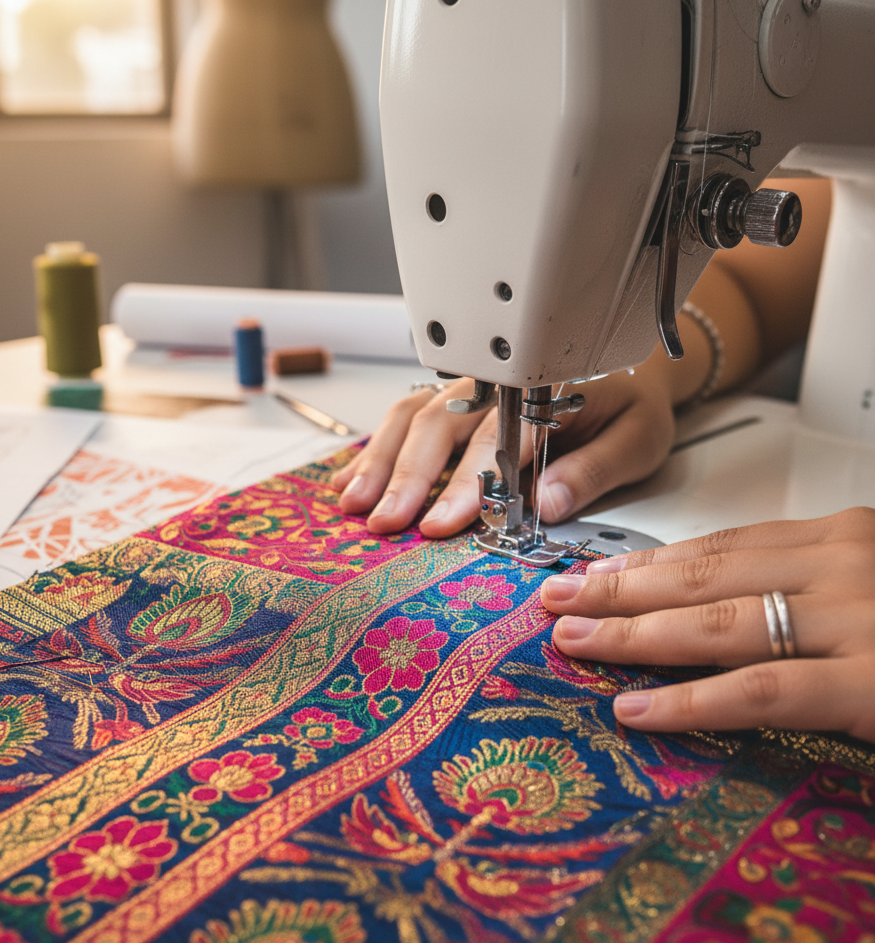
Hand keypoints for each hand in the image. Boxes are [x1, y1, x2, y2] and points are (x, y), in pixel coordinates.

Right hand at [331, 349, 678, 536]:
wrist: (628, 374)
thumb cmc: (630, 408)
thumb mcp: (638, 438)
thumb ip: (595, 469)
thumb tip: (545, 504)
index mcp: (545, 392)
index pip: (495, 439)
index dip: (463, 484)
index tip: (439, 524)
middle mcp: (496, 386)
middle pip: (439, 424)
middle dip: (405, 476)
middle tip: (383, 520)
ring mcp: (469, 388)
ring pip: (412, 416)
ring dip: (378, 460)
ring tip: (352, 502)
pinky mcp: (453, 400)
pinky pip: (406, 416)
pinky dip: (375, 447)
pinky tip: (349, 477)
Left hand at [540, 507, 874, 741]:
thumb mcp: (866, 595)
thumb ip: (803, 594)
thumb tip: (720, 609)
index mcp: (840, 542)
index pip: (721, 549)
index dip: (646, 563)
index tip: (591, 575)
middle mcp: (843, 566)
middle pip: (703, 577)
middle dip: (618, 591)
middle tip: (557, 601)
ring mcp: (859, 621)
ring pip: (718, 624)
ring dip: (633, 635)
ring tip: (575, 643)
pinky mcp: (874, 683)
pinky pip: (763, 689)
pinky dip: (692, 699)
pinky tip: (638, 708)